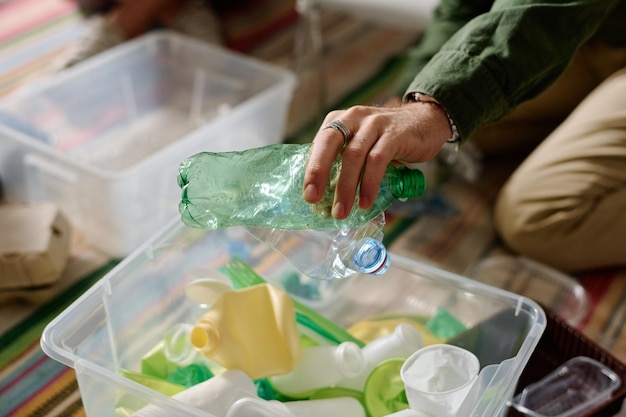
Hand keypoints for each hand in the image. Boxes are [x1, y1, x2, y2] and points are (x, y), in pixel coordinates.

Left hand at [302, 99, 451, 218]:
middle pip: (330, 144)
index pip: (319, 144)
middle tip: (313, 199)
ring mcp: (374, 124)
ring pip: (354, 156)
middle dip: (319, 172)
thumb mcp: (362, 143)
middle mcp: (354, 118)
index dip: (311, 169)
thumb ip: (345, 160)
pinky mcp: (394, 134)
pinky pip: (377, 160)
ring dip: (346, 186)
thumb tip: (326, 196)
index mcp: (340, 121)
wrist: (427, 121)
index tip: (307, 196)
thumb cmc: (388, 139)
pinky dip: (369, 183)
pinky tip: (365, 202)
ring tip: (341, 211)